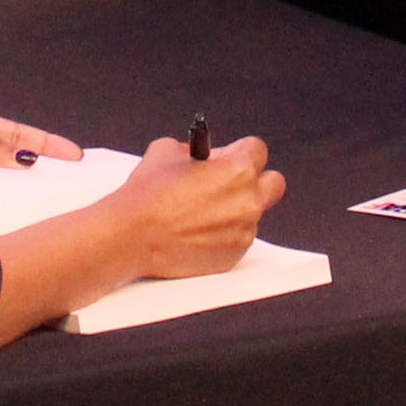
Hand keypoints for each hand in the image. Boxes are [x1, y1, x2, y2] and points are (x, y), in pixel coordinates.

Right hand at [99, 136, 284, 279]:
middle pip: (273, 182)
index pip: (258, 149)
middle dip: (255, 179)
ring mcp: (243, 231)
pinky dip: (225, 232)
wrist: (132, 236)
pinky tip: (199, 230)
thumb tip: (202, 156)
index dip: (239, 150)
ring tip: (205, 210)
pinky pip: (239, 237)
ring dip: (237, 208)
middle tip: (231, 181)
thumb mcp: (168, 151)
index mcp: (238, 169)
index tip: (229, 155)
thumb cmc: (148, 194)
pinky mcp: (233, 255)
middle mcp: (248, 201)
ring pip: (254, 212)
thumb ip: (195, 149)